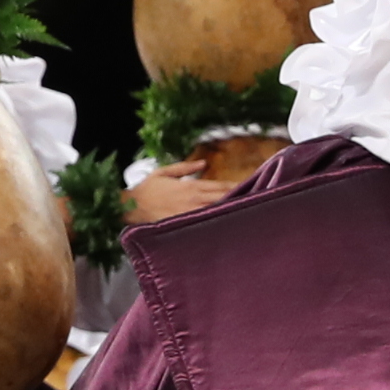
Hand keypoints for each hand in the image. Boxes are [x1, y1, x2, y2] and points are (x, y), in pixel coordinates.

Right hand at [124, 160, 253, 224]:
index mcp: (190, 185)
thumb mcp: (164, 171)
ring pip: (216, 211)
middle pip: (222, 199)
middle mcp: (193, 199)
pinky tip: (227, 226)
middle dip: (240, 198)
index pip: (219, 186)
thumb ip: (185, 167)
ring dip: (231, 211)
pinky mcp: (184, 224)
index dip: (236, 186)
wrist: (131, 206)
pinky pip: (204, 223)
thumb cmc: (146, 189)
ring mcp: (190, 213)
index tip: (251, 186)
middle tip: (258, 200)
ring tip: (249, 213)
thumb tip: (203, 163)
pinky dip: (216, 222)